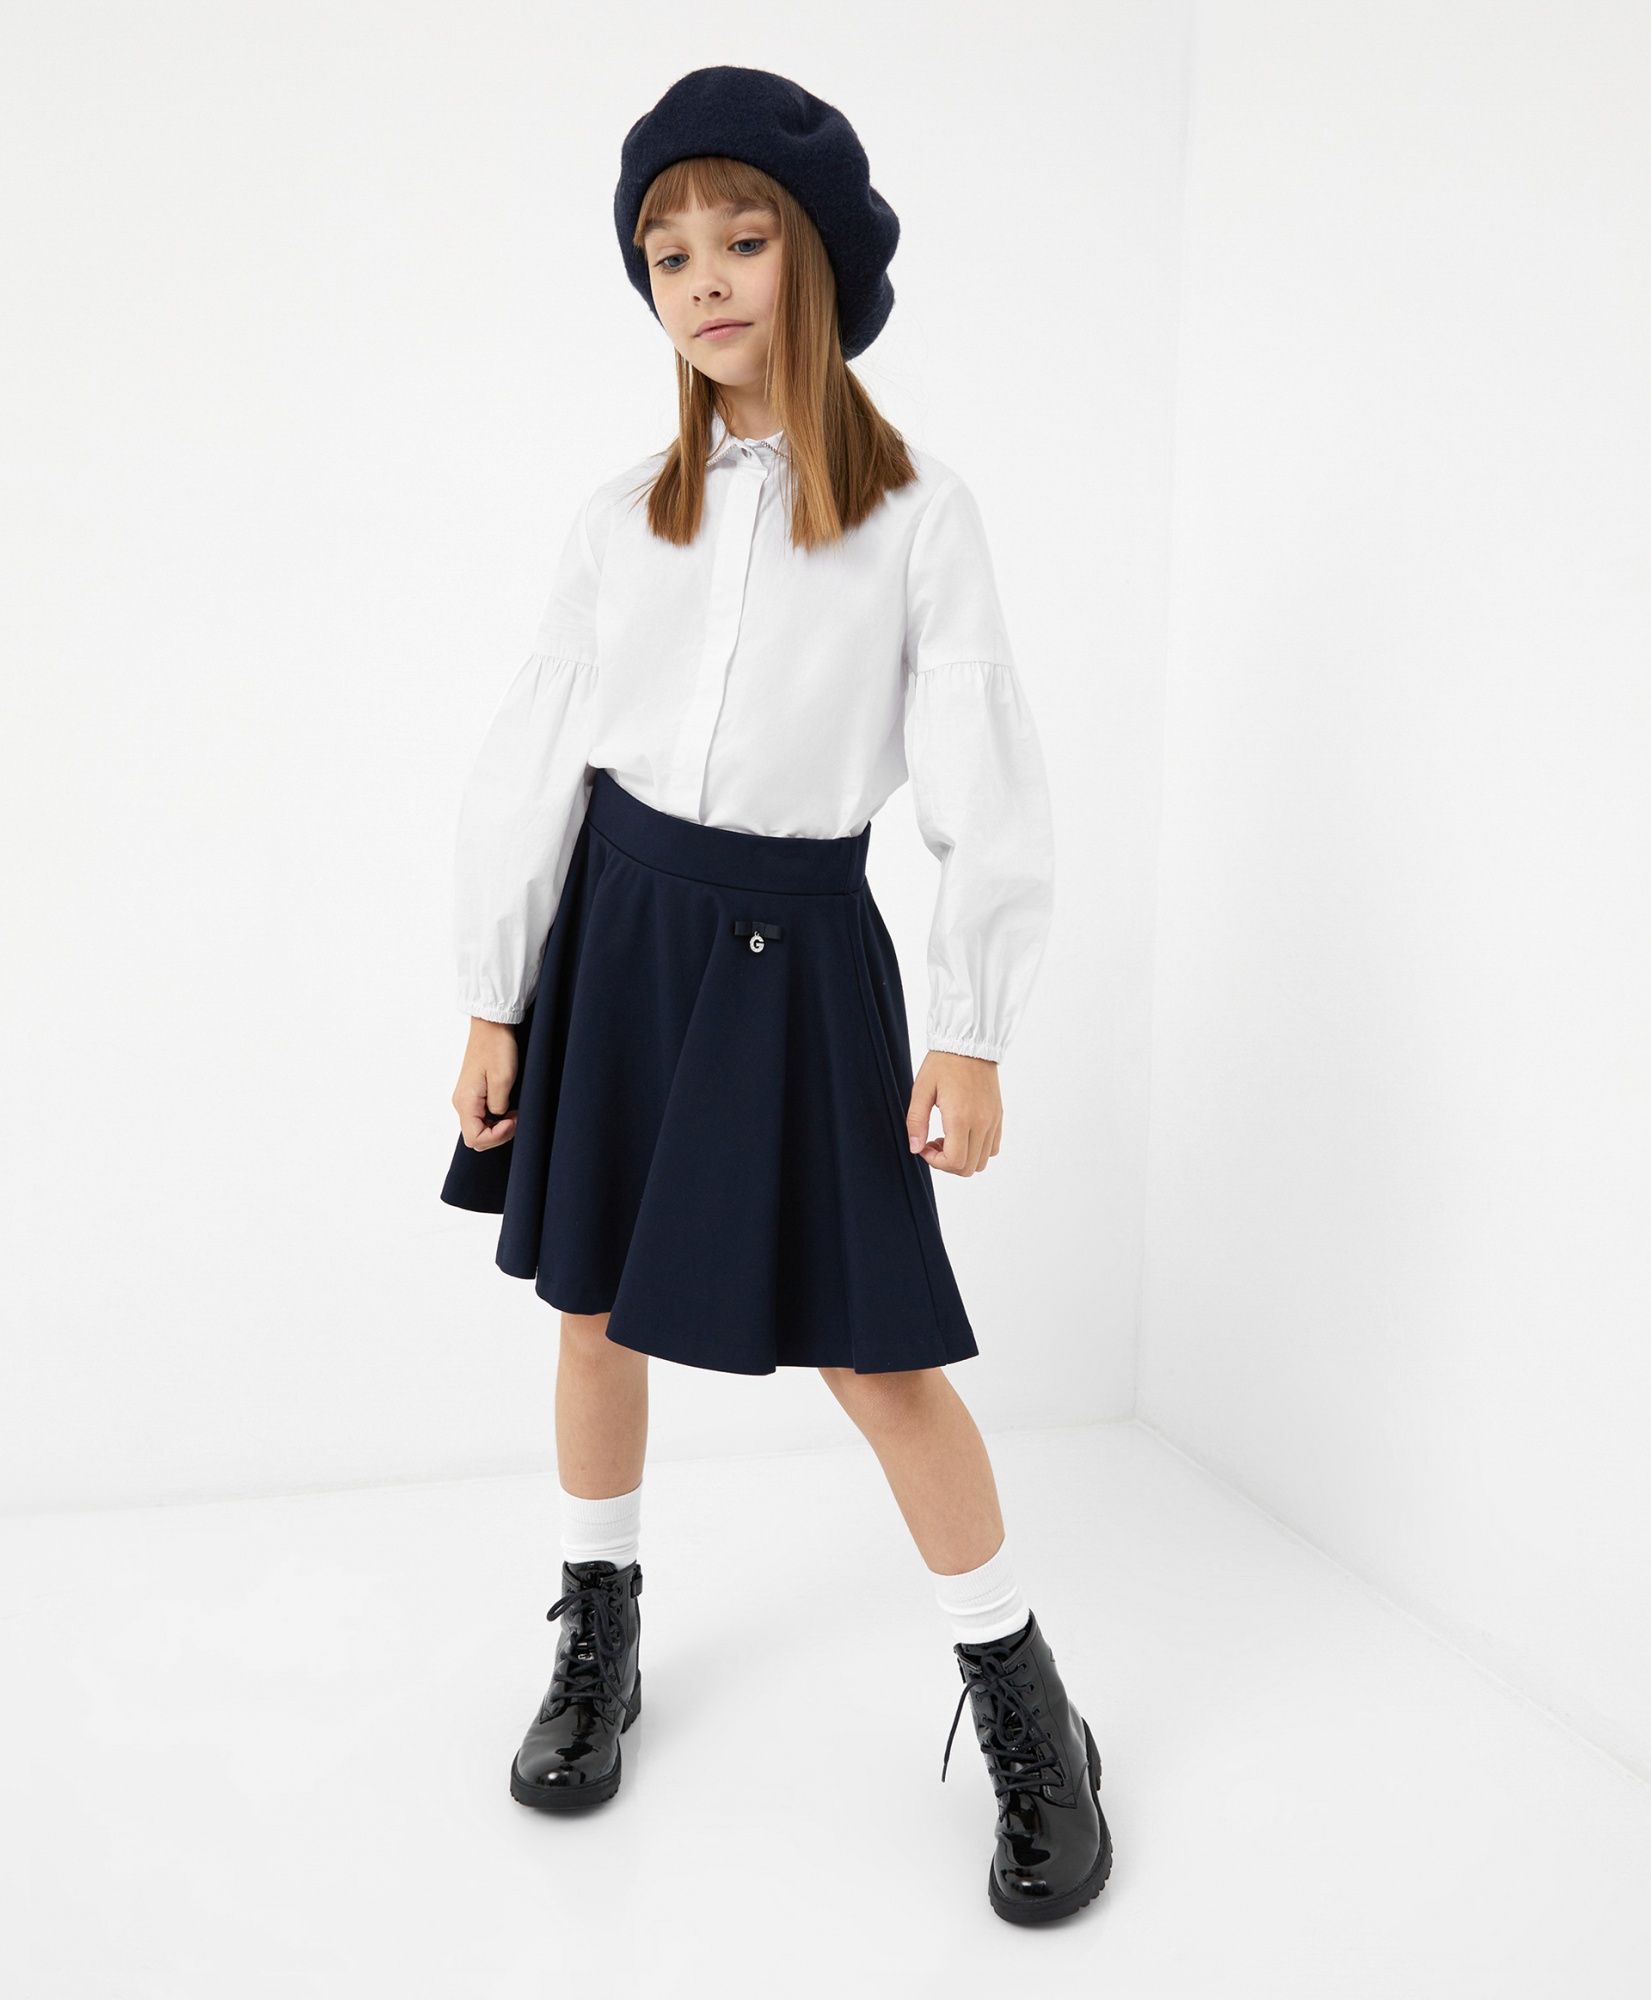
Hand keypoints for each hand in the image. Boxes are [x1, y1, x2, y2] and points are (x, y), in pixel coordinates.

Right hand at [453, 1018, 519, 1149]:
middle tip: (516, 1119)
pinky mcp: (473, 1093)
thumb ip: (499, 1106)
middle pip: (475, 1138)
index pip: (475, 1139)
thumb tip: (497, 1117)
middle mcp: (461, 1103)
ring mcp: (466, 1099)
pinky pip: (481, 1117)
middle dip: (498, 1135)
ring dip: (497, 1128)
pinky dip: (495, 1119)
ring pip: (478, 1128)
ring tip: (514, 1113)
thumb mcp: (503, 1079)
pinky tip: (508, 1108)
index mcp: (465, 1101)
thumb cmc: (497, 1048)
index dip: (498, 1137)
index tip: (514, 1121)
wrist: (491, 1026)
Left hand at [905, 1050, 1001, 1175]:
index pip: (955, 1161)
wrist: (969, 1044)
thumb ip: (916, 1122)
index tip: (925, 1147)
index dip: (936, 1162)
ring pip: (982, 1161)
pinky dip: (977, 1150)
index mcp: (961, 1117)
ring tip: (947, 1139)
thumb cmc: (944, 1063)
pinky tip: (962, 1134)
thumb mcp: (922, 1090)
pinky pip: (993, 1147)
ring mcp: (992, 1121)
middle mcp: (981, 1123)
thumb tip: (915, 1148)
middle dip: (947, 1164)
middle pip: (969, 1167)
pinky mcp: (998, 1116)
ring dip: (962, 1159)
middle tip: (933, 1144)